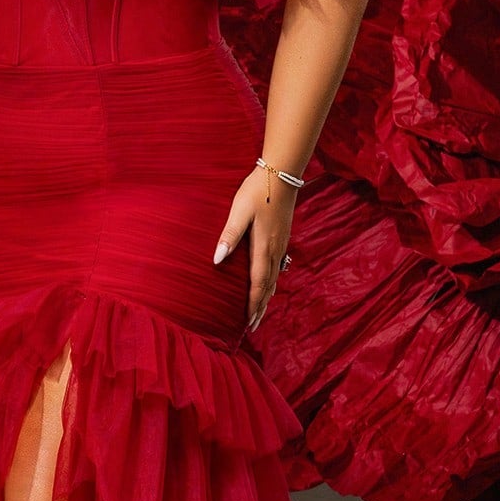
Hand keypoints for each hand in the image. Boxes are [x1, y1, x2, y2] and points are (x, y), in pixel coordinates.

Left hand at [212, 167, 296, 332]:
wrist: (281, 174)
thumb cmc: (256, 191)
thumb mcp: (238, 212)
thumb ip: (229, 236)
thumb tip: (217, 260)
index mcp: (263, 247)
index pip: (258, 284)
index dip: (253, 305)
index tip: (248, 323)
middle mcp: (274, 250)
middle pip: (268, 286)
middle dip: (260, 307)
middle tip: (252, 326)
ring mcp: (280, 244)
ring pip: (274, 278)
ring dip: (267, 297)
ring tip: (260, 311)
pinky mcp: (282, 237)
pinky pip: (277, 267)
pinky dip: (272, 282)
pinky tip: (269, 283)